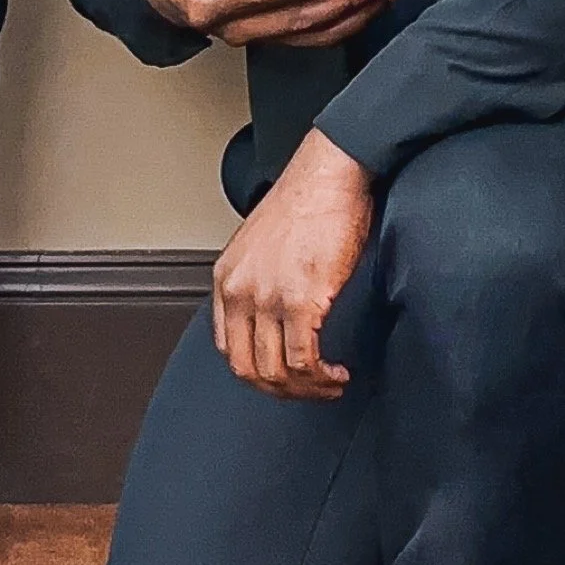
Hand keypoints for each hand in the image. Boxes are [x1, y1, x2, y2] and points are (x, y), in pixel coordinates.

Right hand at [136, 0, 402, 47]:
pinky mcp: (275, 33)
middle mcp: (237, 28)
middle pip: (295, 20)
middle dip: (341, 1)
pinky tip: (371, 2)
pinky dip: (348, 21)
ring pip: (313, 33)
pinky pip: (316, 35)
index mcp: (210, 7)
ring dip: (354, 13)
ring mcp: (259, 34)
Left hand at [215, 128, 374, 400]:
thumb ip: (258, 282)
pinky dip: (321, 377)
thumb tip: (273, 320)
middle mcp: (239, 290)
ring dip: (307, 389)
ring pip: (276, 372)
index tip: (284, 377)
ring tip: (329, 383)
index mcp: (226, 277)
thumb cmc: (307, 202)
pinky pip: (304, 361)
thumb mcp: (262, 247)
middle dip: (282, 391)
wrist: (329, 174)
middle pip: (248, 369)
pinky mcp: (301, 300)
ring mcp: (267, 297)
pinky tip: (337, 373)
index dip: (258, 373)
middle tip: (309, 390)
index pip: (228, 348)